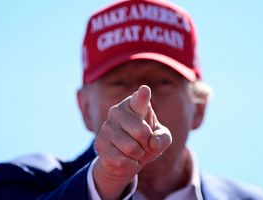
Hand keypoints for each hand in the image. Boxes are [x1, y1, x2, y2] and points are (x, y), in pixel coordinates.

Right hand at [93, 85, 171, 199]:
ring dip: (138, 155)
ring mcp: (106, 128)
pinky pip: (122, 160)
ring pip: (132, 148)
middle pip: (141, 131)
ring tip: (134, 151)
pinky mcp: (99, 145)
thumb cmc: (145, 142)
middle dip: (147, 143)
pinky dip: (130, 164)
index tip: (145, 90)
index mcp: (133, 105)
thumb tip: (153, 143)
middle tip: (143, 143)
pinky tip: (125, 159)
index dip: (142, 96)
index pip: (139, 100)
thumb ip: (163, 138)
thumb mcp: (161, 138)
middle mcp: (117, 111)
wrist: (124, 160)